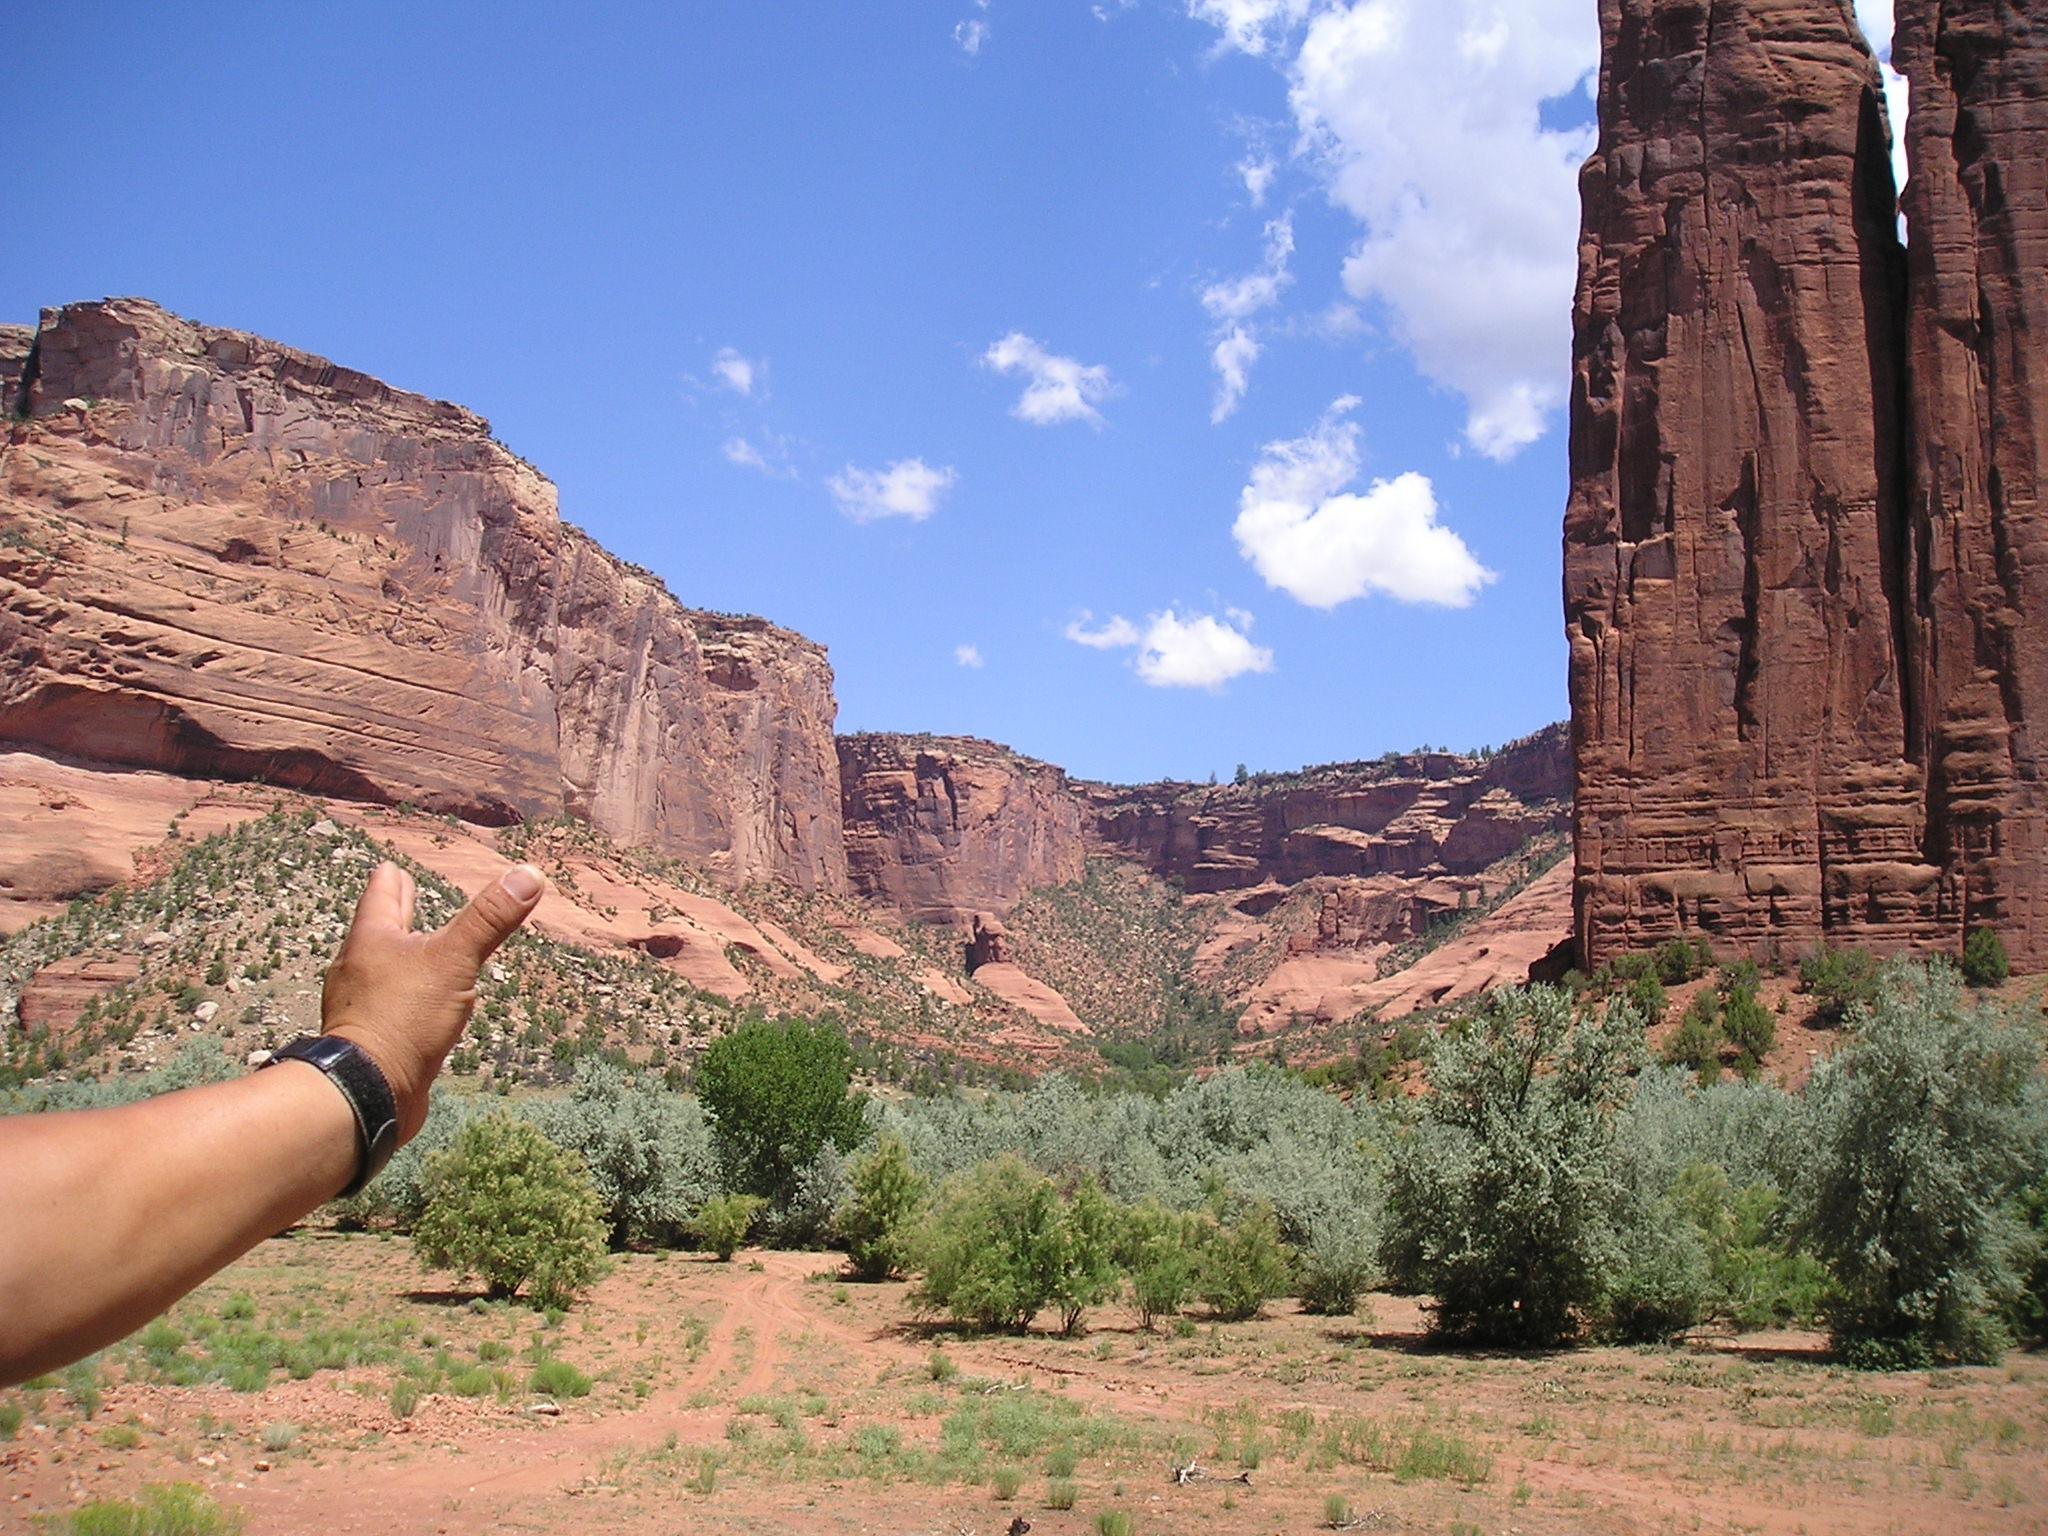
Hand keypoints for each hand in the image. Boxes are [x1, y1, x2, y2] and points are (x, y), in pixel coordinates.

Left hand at [319, 860, 546, 1140]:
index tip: (393, 867)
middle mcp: (359, 966)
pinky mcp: (370, 1036)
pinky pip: (388, 1004)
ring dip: (400, 955)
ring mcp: (360, 1003)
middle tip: (402, 892)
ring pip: (382, 967)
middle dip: (395, 912)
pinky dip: (404, 994)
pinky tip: (419, 1003)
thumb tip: (529, 874)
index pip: (382, 894)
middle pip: (379, 929)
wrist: (369, 1090)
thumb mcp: (455, 960)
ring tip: (418, 948)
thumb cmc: (404, 1017)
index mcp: (372, 938)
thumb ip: (490, 919)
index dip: (392, 879)